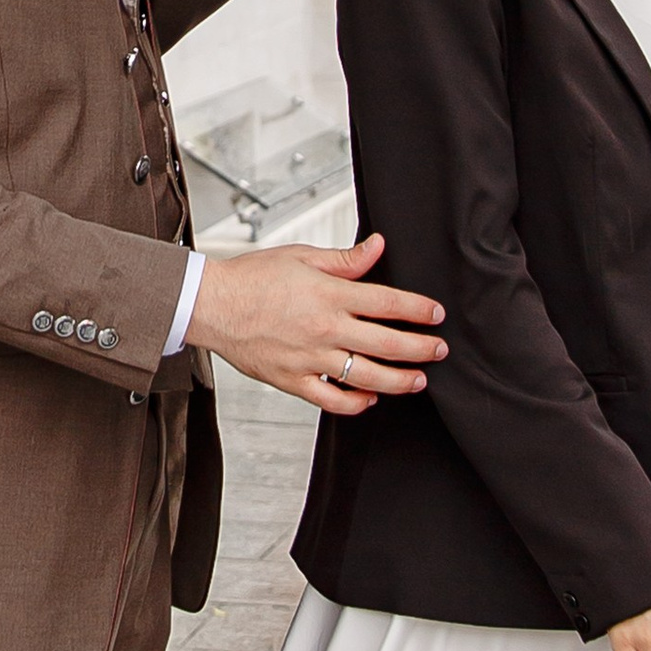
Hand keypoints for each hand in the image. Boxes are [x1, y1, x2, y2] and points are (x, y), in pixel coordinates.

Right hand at [185, 229, 446, 414]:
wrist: (211, 304)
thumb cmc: (252, 278)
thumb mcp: (301, 257)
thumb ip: (345, 260)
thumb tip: (378, 247)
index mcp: (329, 295)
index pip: (387, 302)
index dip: (418, 309)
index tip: (436, 314)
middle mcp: (324, 329)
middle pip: (387, 343)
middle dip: (421, 348)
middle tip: (439, 350)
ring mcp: (310, 358)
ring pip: (366, 376)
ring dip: (399, 380)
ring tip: (418, 380)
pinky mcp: (293, 380)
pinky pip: (332, 400)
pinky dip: (355, 403)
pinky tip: (371, 399)